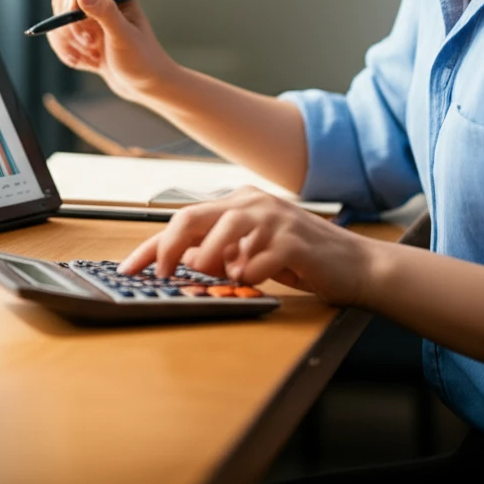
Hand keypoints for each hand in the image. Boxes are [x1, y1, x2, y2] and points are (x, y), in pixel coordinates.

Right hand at [45, 0, 177, 102]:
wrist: (144, 86)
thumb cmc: (143, 60)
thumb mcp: (124, 36)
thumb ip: (104, 12)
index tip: (74, 14)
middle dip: (71, 24)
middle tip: (91, 43)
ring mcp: (87, 15)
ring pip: (56, 16)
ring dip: (69, 41)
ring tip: (94, 55)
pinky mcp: (78, 33)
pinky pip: (56, 35)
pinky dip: (67, 51)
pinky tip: (89, 62)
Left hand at [117, 187, 376, 306]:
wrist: (356, 266)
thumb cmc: (301, 260)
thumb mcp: (250, 253)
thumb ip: (215, 253)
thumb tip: (176, 261)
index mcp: (238, 203)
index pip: (182, 219)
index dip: (151, 245)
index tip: (127, 268)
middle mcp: (252, 203)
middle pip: (192, 217)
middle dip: (166, 249)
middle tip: (158, 276)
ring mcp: (274, 218)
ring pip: (222, 233)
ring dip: (209, 262)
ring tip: (213, 278)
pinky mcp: (294, 241)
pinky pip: (257, 260)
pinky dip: (248, 275)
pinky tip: (251, 280)